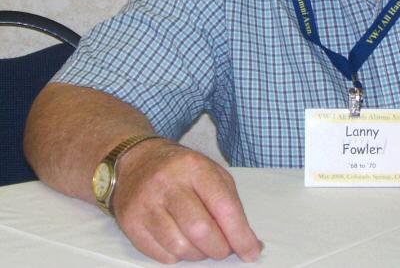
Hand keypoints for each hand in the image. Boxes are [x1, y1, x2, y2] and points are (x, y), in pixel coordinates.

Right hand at [112, 141, 261, 262]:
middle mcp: (168, 183)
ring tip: (202, 244)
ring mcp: (146, 203)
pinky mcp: (130, 222)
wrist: (137, 160)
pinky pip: (160, 255)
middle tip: (224, 249)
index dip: (240, 234)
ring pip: (180, 247)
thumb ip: (229, 203)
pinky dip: (177, 256)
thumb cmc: (182, 170)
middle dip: (219, 248)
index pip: (223, 206)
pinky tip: (180, 241)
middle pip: (200, 230)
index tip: (252, 252)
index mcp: (195, 167)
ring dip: (198, 255)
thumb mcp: (210, 172)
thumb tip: (249, 242)